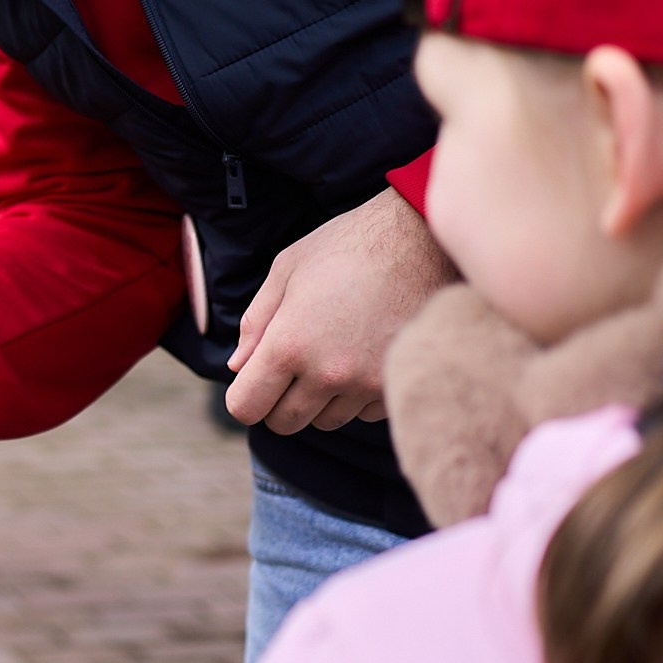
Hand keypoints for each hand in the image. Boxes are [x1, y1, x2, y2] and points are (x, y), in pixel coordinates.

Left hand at [225, 188, 455, 433]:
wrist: (424, 240)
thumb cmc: (348, 247)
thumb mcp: (286, 270)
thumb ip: (256, 322)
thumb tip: (238, 366)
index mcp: (289, 344)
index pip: (247, 407)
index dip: (245, 396)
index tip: (256, 380)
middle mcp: (328, 373)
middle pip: (285, 422)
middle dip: (279, 401)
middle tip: (291, 368)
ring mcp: (368, 384)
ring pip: (326, 421)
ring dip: (320, 399)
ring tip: (333, 354)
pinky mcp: (399, 385)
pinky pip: (365, 413)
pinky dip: (357, 396)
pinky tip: (364, 356)